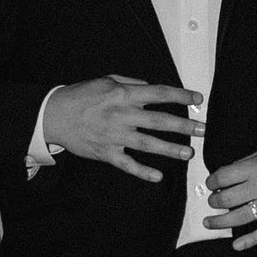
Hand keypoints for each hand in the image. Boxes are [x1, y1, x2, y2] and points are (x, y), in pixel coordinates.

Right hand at [43, 76, 196, 180]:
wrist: (54, 115)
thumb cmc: (81, 96)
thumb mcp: (106, 80)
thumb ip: (131, 84)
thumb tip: (151, 87)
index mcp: (124, 95)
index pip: (159, 94)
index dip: (181, 96)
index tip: (197, 100)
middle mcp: (122, 115)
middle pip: (160, 121)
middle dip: (184, 126)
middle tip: (202, 129)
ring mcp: (115, 136)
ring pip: (148, 144)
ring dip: (170, 150)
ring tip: (188, 154)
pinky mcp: (106, 153)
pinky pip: (128, 164)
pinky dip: (143, 172)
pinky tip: (158, 177)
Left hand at [207, 142, 256, 250]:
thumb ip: (247, 162)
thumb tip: (226, 173)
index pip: (224, 177)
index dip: (212, 181)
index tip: (211, 184)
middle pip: (227, 199)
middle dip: (214, 201)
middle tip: (212, 201)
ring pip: (239, 218)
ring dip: (221, 221)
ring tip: (209, 222)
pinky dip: (248, 241)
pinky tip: (236, 245)